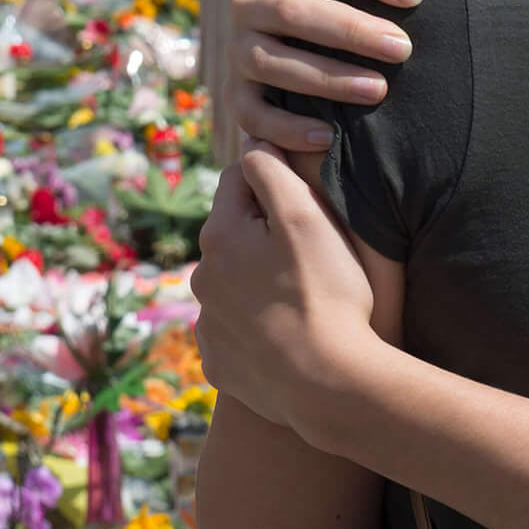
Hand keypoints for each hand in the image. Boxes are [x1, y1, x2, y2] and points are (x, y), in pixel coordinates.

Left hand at [192, 145, 382, 436]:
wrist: (327, 384)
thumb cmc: (325, 294)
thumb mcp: (307, 218)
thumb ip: (273, 172)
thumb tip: (253, 145)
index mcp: (219, 235)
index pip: (241, 179)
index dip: (278, 182)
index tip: (310, 203)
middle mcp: (201, 277)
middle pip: (235, 234)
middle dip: (266, 233)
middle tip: (313, 254)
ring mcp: (208, 325)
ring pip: (234, 283)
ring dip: (260, 280)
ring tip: (305, 298)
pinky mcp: (219, 363)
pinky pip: (236, 330)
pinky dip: (258, 326)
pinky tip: (289, 335)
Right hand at [231, 0, 425, 151]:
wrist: (299, 45)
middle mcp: (248, 2)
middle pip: (294, 12)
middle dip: (351, 30)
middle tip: (404, 48)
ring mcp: (238, 50)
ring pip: (274, 64)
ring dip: (327, 79)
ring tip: (380, 90)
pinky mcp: (236, 96)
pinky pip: (252, 115)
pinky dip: (287, 128)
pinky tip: (329, 139)